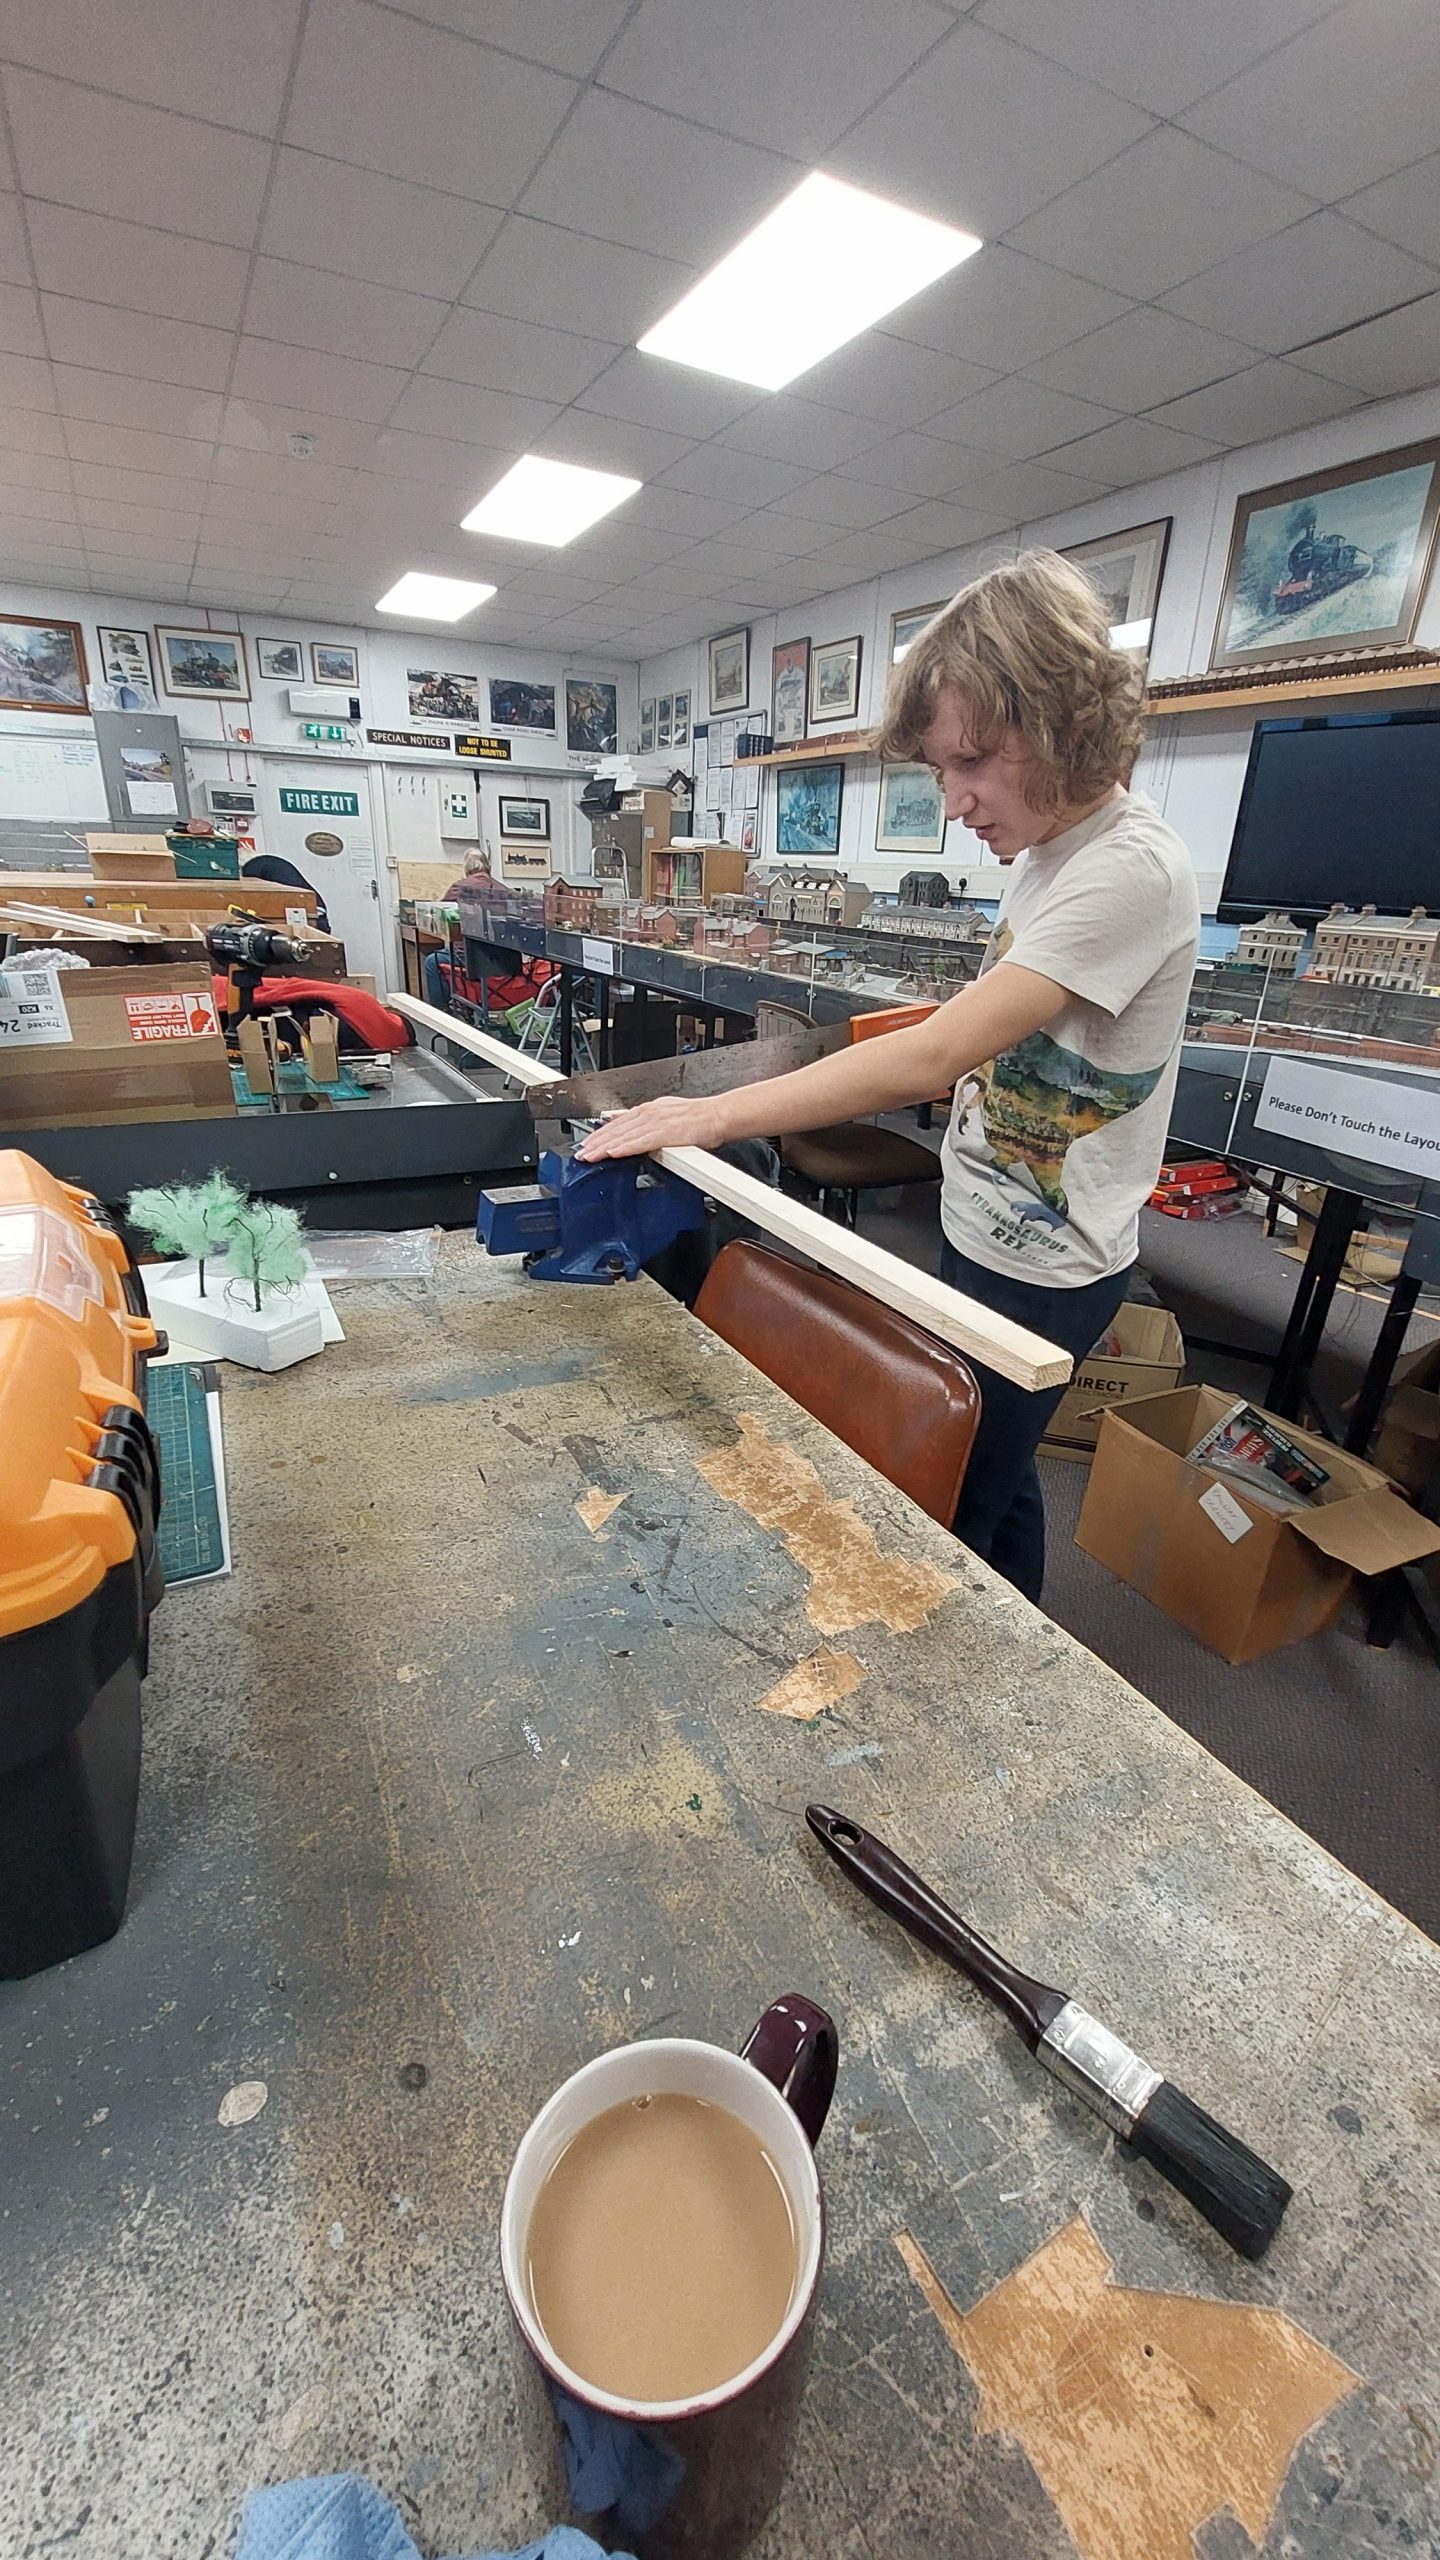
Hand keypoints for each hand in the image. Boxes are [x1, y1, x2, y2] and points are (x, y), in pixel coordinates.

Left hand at [575, 1096, 725, 1160]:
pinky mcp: (666, 1133)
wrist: (718, 1115)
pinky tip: (613, 1153)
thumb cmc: (698, 1118)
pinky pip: (641, 1142)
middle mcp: (649, 1114)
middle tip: (580, 1154)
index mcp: (648, 1110)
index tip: (586, 1144)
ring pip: (624, 1136)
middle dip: (595, 1143)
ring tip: (590, 1157)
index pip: (617, 1123)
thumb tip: (630, 1124)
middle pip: (615, 1129)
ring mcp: (656, 1123)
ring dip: (604, 1147)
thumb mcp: (666, 1113)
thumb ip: (646, 1121)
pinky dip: (625, 1147)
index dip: (599, 1134)